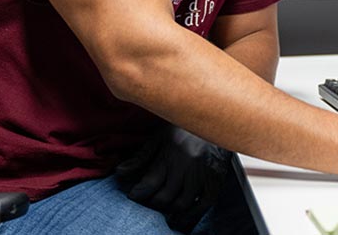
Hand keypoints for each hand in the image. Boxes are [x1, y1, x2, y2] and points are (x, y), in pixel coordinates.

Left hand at [115, 125, 231, 232]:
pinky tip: (180, 217)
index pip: (149, 183)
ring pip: (182, 203)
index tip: (133, 195)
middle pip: (165, 196)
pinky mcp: (216, 180)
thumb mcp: (160, 137)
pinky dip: (191, 215)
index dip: (138, 193)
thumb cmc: (186, 128)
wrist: (218, 119)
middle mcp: (188, 164)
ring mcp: (203, 174)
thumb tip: (120, 172)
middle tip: (147, 201)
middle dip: (152, 203)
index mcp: (172, 151)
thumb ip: (141, 156)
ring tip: (161, 208)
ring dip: (169, 210)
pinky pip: (203, 204)